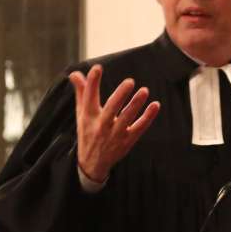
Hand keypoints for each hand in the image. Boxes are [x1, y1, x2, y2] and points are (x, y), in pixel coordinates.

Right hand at [70, 64, 160, 183]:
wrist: (92, 163)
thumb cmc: (88, 132)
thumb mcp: (82, 114)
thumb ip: (81, 92)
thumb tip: (75, 73)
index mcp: (88, 117)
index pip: (89, 97)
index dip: (92, 82)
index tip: (97, 68)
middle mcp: (101, 125)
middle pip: (111, 108)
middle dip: (120, 95)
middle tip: (129, 81)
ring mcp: (115, 134)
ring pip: (127, 118)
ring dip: (136, 104)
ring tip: (144, 90)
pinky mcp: (127, 141)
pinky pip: (139, 128)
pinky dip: (148, 117)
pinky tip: (155, 105)